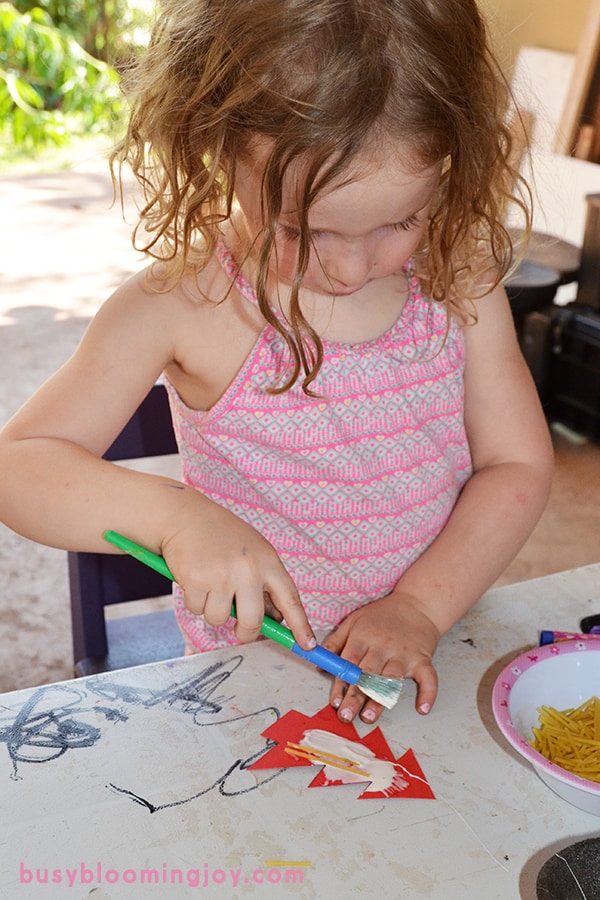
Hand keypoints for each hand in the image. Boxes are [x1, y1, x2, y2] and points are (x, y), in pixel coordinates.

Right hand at [158, 489, 315, 649]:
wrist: (185, 515)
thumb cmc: (222, 535)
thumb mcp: (253, 552)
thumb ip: (265, 582)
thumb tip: (275, 619)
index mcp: (267, 560)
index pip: (290, 598)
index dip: (300, 625)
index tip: (307, 645)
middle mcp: (247, 569)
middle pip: (252, 621)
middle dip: (245, 632)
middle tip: (240, 629)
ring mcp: (221, 575)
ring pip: (218, 619)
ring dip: (212, 610)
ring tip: (209, 584)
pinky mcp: (196, 580)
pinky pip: (196, 609)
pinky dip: (194, 600)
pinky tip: (194, 578)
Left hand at [321, 592, 440, 722]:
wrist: (417, 604)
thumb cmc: (382, 615)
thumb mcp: (353, 621)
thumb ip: (335, 642)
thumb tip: (319, 666)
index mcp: (363, 636)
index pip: (349, 662)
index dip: (341, 683)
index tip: (335, 702)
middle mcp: (383, 645)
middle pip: (367, 673)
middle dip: (355, 696)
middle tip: (346, 716)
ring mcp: (404, 653)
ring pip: (391, 678)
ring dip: (380, 699)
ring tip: (369, 716)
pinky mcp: (423, 659)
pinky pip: (428, 677)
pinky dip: (428, 693)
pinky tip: (423, 709)